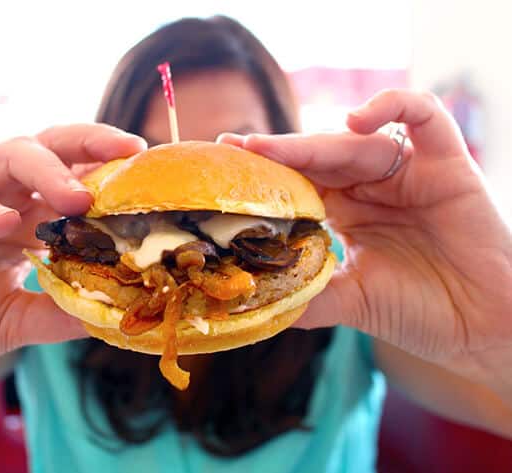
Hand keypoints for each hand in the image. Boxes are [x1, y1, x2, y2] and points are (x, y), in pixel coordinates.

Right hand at [0, 124, 145, 392]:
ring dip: (44, 172)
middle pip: (48, 150)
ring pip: (5, 157)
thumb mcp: (13, 322)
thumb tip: (117, 315)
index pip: (73, 179)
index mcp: (25, 218)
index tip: (150, 172)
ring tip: (75, 198)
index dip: (110, 172)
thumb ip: (58, 314)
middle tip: (128, 152)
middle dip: (90, 145)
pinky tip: (3, 224)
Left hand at [220, 90, 511, 396]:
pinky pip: (424, 115)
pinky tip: (356, 121)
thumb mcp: (351, 302)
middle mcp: (373, 188)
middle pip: (320, 158)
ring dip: (314, 140)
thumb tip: (253, 302)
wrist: (483, 330)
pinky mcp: (447, 163)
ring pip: (357, 140)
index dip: (267, 173)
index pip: (301, 182)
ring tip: (271, 147)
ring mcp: (408, 173)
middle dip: (278, 153)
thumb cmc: (421, 315)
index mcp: (347, 214)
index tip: (226, 167)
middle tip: (237, 148)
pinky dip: (392, 106)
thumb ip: (307, 296)